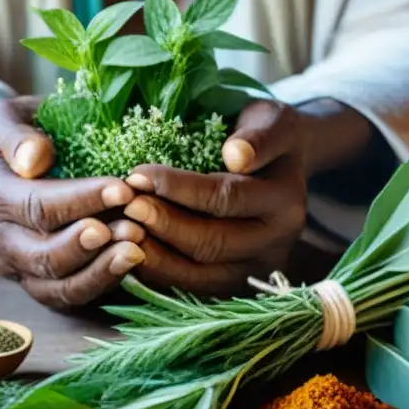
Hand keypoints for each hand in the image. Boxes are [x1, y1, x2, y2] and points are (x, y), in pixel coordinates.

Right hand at [0, 97, 146, 308]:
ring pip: (58, 287)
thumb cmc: (18, 134)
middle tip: (134, 227)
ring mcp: (18, 268)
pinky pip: (70, 297)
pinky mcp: (39, 284)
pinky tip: (132, 266)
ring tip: (137, 250)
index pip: (38, 205)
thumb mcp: (6, 119)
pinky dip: (102, 285)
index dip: (81, 201)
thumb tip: (36, 158)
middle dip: (92, 245)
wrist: (9, 161)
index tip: (122, 189)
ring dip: (100, 272)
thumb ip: (16, 135)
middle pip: (45, 256)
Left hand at [122, 100, 312, 295]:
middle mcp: (275, 246)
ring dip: (155, 255)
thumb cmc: (270, 137)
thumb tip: (235, 155)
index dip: (178, 189)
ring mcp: (255, 272)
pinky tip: (130, 251)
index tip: (137, 174)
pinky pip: (191, 287)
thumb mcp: (273, 122)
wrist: (285, 167)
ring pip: (199, 275)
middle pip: (211, 243)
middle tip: (125, 205)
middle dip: (162, 225)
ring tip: (122, 229)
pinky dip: (158, 273)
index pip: (225, 199)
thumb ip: (259, 137)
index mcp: (286, 205)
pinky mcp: (234, 286)